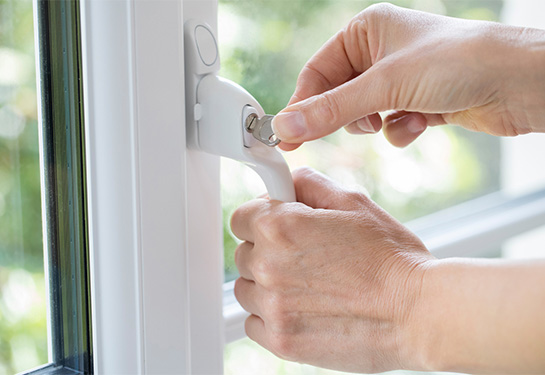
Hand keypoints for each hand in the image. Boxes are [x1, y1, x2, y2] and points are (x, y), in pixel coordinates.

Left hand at [230, 167, 434, 372]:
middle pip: (242, 254)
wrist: (417, 313)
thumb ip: (310, 185)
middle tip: (302, 256)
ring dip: (266, 285)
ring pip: (246, 289)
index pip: (241, 218)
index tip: (275, 226)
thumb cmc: (391, 259)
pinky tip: (301, 309)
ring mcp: (273, 306)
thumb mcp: (353, 203)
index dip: (260, 218)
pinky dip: (270, 316)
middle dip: (266, 250)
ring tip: (306, 285)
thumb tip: (286, 183)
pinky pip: (253, 323)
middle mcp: (269, 266)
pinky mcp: (281, 341)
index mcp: (281, 227)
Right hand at [272, 3, 544, 149]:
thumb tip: (287, 125)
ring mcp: (400, 79)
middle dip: (345, 116)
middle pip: (338, 96)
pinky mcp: (418, 102)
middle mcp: (381, 53)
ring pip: (363, 114)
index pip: (317, 72)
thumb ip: (331, 109)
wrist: (519, 83)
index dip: (301, 105)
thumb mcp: (384, 86)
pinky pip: (390, 125)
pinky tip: (422, 123)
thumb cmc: (457, 62)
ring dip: (377, 123)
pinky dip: (401, 129)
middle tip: (331, 136)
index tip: (286, 135)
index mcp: (366, 31)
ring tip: (395, 117)